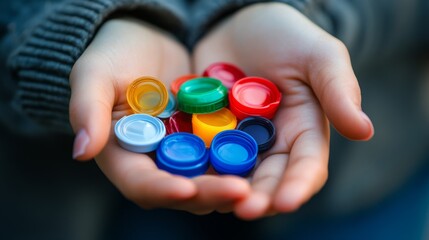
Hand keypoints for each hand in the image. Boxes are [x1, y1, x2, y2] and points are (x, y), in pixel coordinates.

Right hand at [69, 18, 249, 213]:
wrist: (147, 38)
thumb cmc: (113, 54)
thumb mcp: (95, 74)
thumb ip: (87, 108)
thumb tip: (81, 151)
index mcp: (126, 155)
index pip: (140, 183)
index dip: (161, 189)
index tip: (186, 188)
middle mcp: (159, 162)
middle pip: (183, 189)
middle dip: (209, 193)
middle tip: (240, 192)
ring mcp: (187, 151)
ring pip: (210, 177)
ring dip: (233, 184)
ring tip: (260, 185)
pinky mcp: (210, 137)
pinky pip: (228, 152)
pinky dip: (245, 158)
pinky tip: (268, 157)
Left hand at [193, 3, 373, 218]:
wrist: (238, 24)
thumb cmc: (286, 36)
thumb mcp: (318, 55)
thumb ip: (338, 90)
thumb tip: (364, 131)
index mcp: (304, 132)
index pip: (306, 166)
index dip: (298, 185)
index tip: (287, 201)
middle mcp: (271, 145)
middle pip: (267, 179)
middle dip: (258, 197)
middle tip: (245, 209)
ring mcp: (236, 142)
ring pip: (232, 175)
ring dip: (223, 190)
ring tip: (212, 197)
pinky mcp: (206, 134)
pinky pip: (200, 155)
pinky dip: (194, 167)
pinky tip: (183, 175)